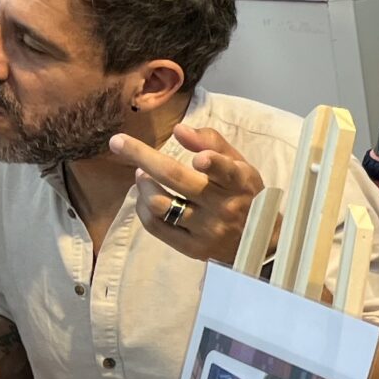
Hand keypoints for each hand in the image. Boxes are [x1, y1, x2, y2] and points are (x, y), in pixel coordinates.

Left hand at [112, 124, 264, 265]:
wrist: (259, 244)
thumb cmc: (246, 196)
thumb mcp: (240, 166)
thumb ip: (213, 144)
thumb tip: (179, 130)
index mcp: (239, 183)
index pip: (227, 171)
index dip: (213, 164)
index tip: (200, 159)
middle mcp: (223, 207)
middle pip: (177, 179)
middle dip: (143, 157)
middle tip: (118, 142)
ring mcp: (206, 230)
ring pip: (160, 204)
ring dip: (143, 184)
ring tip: (141, 174)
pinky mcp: (192, 248)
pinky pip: (155, 226)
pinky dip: (142, 206)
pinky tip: (144, 195)